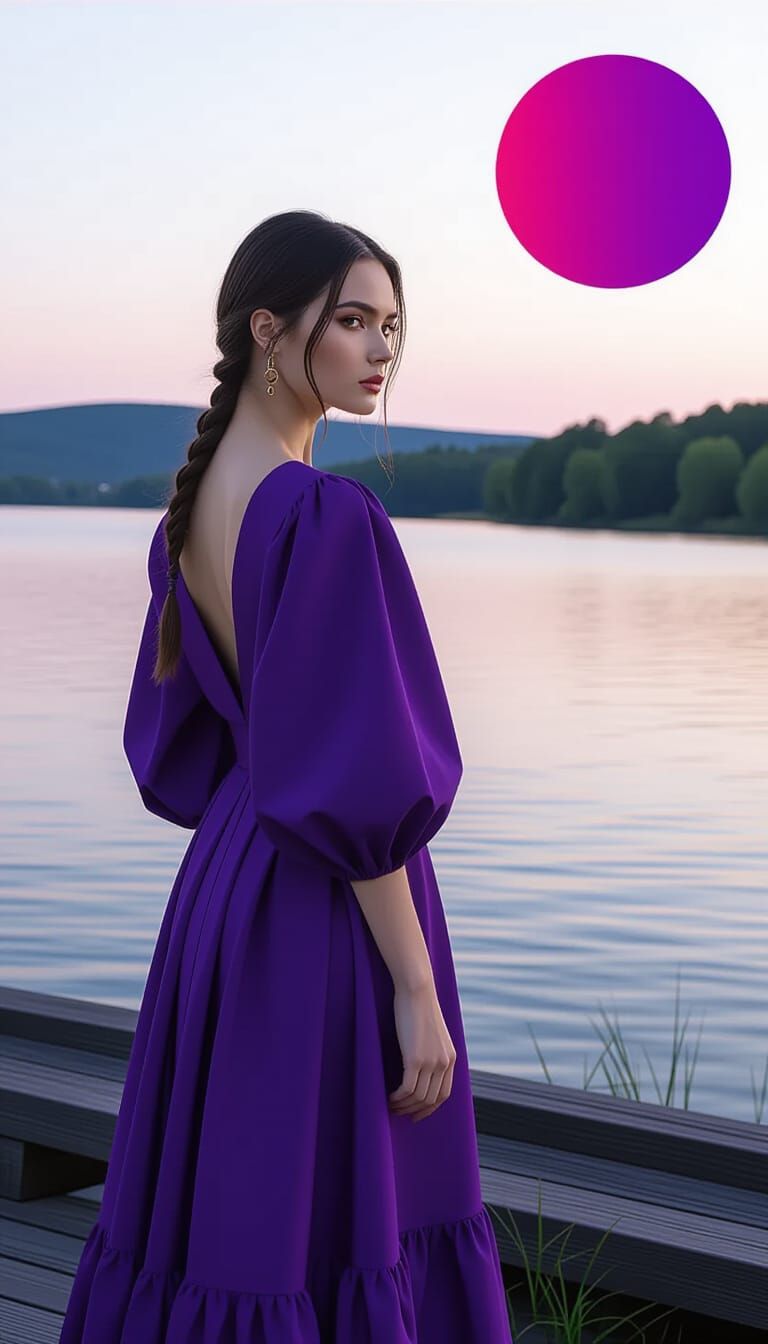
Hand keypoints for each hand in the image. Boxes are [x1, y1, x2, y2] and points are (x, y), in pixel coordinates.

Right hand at [388, 980, 456, 1122]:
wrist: (417, 990)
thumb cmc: (419, 1008)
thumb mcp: (433, 1033)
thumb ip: (432, 1050)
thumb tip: (421, 1067)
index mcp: (451, 1058)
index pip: (443, 1094)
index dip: (429, 1109)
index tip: (416, 1114)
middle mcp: (444, 1063)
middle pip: (430, 1099)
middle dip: (413, 1110)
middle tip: (398, 1112)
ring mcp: (431, 1062)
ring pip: (418, 1097)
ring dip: (403, 1105)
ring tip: (390, 1105)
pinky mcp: (415, 1059)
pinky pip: (407, 1088)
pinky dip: (397, 1097)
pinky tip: (389, 1097)